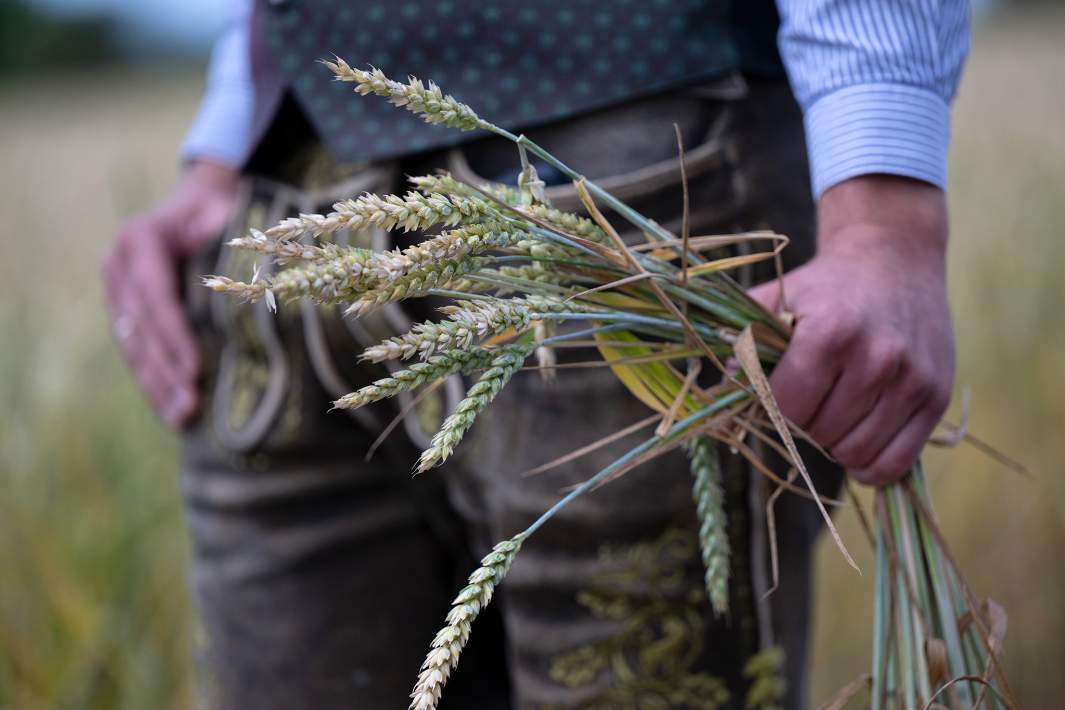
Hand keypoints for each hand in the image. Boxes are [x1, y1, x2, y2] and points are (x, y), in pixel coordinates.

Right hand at [103, 160, 239, 427]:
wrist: (197, 201)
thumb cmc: (222, 208)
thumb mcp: (228, 212)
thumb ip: (231, 241)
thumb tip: (260, 282)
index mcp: (140, 238)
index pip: (155, 295)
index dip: (173, 335)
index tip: (195, 370)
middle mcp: (118, 266)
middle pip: (141, 328)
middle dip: (166, 372)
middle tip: (191, 407)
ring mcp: (116, 292)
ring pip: (134, 347)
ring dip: (158, 387)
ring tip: (183, 419)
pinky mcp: (125, 313)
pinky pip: (138, 353)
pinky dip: (155, 384)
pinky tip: (172, 413)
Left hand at [749, 175, 954, 484]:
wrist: (895, 259)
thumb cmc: (826, 285)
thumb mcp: (778, 299)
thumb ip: (744, 342)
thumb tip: (719, 392)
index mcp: (831, 332)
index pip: (787, 407)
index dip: (773, 407)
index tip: (774, 392)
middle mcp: (876, 358)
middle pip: (820, 433)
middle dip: (803, 424)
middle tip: (806, 398)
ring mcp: (911, 381)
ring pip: (854, 453)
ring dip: (834, 444)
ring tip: (832, 411)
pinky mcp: (935, 398)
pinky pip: (895, 463)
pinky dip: (869, 464)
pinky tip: (856, 440)